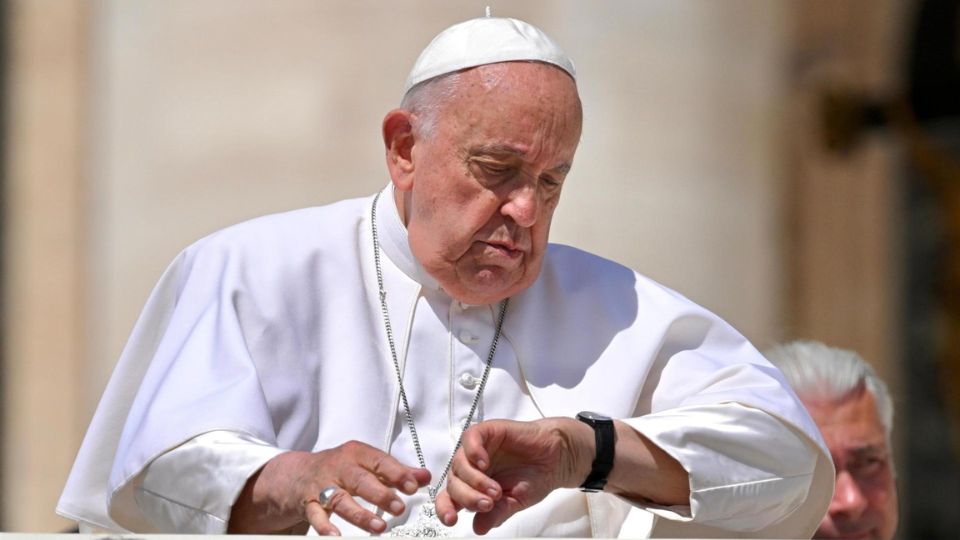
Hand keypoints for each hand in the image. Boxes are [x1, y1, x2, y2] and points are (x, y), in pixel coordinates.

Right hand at [227, 441, 430, 535]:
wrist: (296, 473)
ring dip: (359, 515)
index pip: (379, 461)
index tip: (413, 486)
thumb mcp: (366, 464)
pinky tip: (336, 537)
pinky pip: (316, 516)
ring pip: (340, 500)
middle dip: (380, 494)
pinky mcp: (308, 503)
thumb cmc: (340, 468)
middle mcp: (339, 468)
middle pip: (360, 480)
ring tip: (378, 528)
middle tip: (398, 507)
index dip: (397, 473)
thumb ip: (396, 471)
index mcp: (356, 454)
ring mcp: (322, 486)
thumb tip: (425, 477)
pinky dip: (325, 527)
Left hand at [434, 418, 591, 534]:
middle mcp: (471, 469)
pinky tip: (484, 463)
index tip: (452, 519)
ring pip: (459, 463)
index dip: (445, 509)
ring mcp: (478, 450)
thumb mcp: (515, 502)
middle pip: (454, 483)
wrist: (556, 457)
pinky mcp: (487, 432)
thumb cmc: (535, 478)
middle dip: (468, 497)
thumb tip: (479, 528)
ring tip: (496, 490)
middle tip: (489, 503)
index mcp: (473, 487)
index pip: (450, 499)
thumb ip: (496, 513)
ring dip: (475, 480)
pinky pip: (471, 438)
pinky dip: (474, 451)